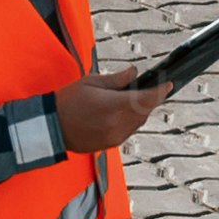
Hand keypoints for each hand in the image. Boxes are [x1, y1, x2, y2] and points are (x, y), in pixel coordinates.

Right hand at [50, 79, 170, 155]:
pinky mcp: (110, 145)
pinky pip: (128, 131)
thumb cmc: (67, 102)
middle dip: (149, 100)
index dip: (160, 91)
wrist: (50, 127)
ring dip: (139, 111)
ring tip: (129, 100)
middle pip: (145, 112)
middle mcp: (117, 124)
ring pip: (138, 123)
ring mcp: (114, 137)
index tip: (168, 84)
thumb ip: (116, 79)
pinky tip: (119, 113)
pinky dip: (129, 121)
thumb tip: (134, 73)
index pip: (146, 99)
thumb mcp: (90, 82)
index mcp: (113, 106)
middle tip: (147, 88)